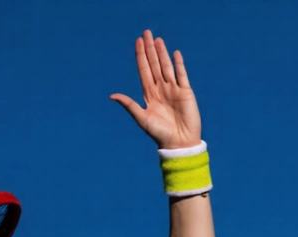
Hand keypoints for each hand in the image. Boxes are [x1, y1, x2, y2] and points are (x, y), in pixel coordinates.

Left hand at [110, 30, 201, 148]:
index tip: (138, 42)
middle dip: (150, 49)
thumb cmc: (159, 134)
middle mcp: (161, 89)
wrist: (179, 143)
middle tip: (146, 33)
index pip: (144, 71)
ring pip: (166, 67)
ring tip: (158, 39)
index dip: (141, 56)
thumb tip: (112, 95)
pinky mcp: (186, 93)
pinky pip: (182, 75)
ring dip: (162, 53)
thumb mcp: (142, 118)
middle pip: (154, 65)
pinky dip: (179, 64)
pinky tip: (175, 53)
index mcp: (149, 95)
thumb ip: (129, 105)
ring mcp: (173, 90)